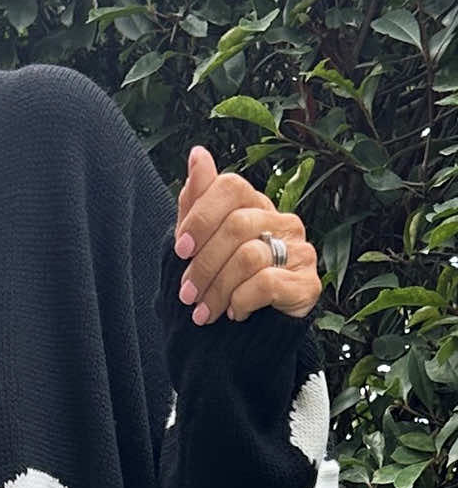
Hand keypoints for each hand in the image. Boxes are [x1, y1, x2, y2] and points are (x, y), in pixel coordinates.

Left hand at [175, 147, 321, 324]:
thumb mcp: (199, 243)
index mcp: (254, 205)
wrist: (245, 334)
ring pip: (249, 256)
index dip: (202, 216)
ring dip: (217, 289)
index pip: (231, 186)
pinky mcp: (308, 282)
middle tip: (186, 294)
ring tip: (203, 312)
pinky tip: (235, 312)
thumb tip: (197, 153)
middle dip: (203, 264)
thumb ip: (198, 201)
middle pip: (236, 225)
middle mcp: (282, 221)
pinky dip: (241, 301)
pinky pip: (267, 283)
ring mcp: (300, 250)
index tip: (179, 249)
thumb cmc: (219, 281)